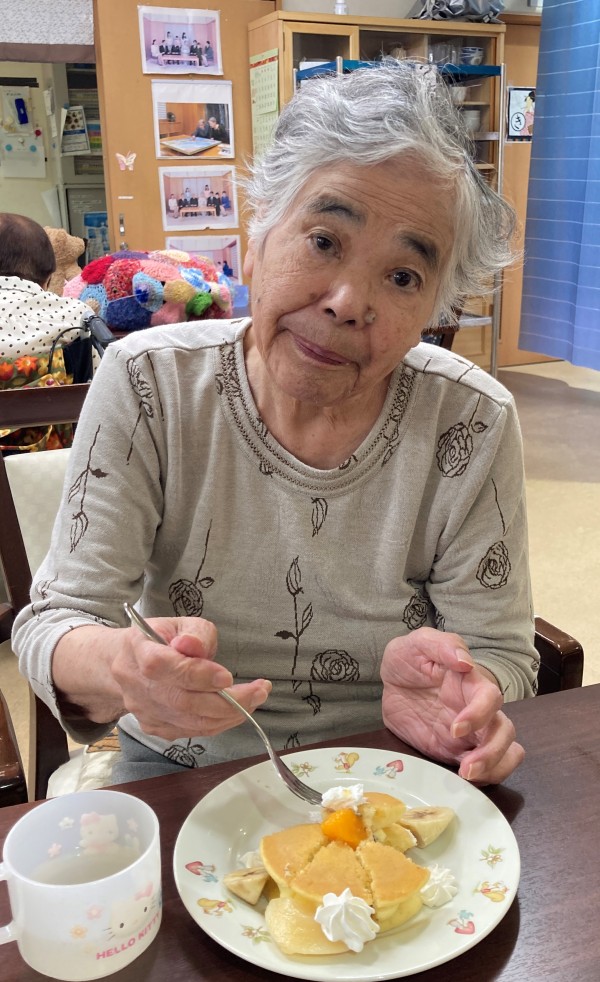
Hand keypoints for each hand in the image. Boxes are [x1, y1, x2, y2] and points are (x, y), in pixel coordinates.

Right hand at [111, 617, 271, 740]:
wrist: (126, 663)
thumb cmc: (160, 639)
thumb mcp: (179, 623)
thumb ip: (195, 633)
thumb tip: (194, 646)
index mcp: (139, 650)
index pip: (164, 667)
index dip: (197, 675)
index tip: (227, 676)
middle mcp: (137, 685)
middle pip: (183, 702)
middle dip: (227, 701)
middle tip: (259, 692)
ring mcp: (145, 711)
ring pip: (190, 723)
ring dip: (229, 715)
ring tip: (254, 699)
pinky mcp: (154, 727)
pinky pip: (190, 732)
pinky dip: (217, 724)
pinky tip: (234, 710)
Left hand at [380, 627, 523, 784]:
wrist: (392, 683)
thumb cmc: (409, 658)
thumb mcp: (417, 643)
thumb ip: (442, 646)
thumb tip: (465, 662)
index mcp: (470, 683)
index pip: (491, 698)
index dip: (480, 715)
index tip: (456, 728)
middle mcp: (477, 710)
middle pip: (506, 731)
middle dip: (493, 752)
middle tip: (467, 768)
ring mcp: (470, 734)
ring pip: (505, 753)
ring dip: (494, 768)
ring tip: (467, 776)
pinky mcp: (457, 752)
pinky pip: (484, 769)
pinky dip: (482, 778)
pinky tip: (462, 780)